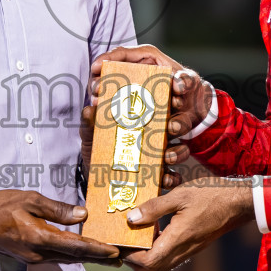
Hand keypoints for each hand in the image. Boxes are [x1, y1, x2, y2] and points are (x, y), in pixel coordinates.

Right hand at [0, 186, 120, 264]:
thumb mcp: (29, 199)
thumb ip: (57, 209)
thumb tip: (83, 214)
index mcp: (39, 237)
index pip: (76, 246)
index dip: (98, 250)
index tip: (117, 253)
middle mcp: (38, 253)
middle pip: (76, 258)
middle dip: (100, 258)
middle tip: (122, 259)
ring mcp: (32, 257)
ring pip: (67, 259)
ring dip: (88, 258)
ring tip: (109, 257)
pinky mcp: (28, 256)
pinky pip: (56, 257)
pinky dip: (73, 255)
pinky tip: (82, 251)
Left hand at [88, 45, 213, 188]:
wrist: (97, 176)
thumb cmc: (98, 147)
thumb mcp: (91, 132)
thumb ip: (90, 122)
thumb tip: (89, 108)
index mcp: (145, 118)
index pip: (164, 103)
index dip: (174, 94)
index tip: (175, 91)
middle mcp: (158, 134)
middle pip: (178, 125)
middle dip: (179, 125)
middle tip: (171, 127)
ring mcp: (162, 155)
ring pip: (181, 150)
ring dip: (177, 153)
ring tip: (167, 156)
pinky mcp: (161, 175)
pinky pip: (174, 177)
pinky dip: (172, 179)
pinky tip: (165, 178)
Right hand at [91, 45, 211, 136]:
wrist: (195, 108)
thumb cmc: (190, 89)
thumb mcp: (190, 82)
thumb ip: (185, 80)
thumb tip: (177, 84)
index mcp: (147, 58)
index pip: (121, 53)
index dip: (106, 58)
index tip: (96, 67)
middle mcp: (137, 70)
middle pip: (110, 72)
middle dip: (99, 81)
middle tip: (95, 92)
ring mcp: (132, 87)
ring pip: (110, 89)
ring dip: (102, 97)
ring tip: (97, 104)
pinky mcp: (132, 103)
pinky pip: (116, 105)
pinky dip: (109, 111)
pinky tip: (103, 117)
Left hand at [121, 178, 253, 270]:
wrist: (239, 202)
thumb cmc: (211, 195)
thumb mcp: (180, 195)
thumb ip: (154, 207)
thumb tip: (131, 218)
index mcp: (178, 239)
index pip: (148, 263)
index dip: (130, 257)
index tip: (121, 242)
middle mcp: (183, 250)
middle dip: (135, 262)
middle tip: (127, 241)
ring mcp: (190, 250)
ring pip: (161, 266)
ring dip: (146, 257)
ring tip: (140, 235)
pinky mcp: (194, 247)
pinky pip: (171, 257)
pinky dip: (158, 250)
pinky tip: (157, 229)